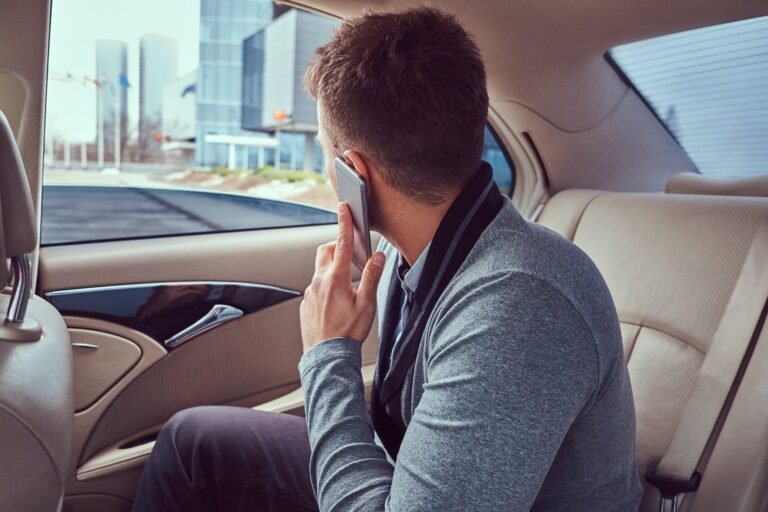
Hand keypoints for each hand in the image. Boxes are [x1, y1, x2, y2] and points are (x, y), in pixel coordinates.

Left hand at [300, 203, 385, 352]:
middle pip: (326, 251)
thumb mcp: (366, 304)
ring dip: (333, 270)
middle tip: (352, 254)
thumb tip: (377, 256)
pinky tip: (337, 304)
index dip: (344, 223)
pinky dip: (326, 287)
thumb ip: (371, 277)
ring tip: (348, 287)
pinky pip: (316, 288)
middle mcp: (319, 281)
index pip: (341, 243)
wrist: (326, 357)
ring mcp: (310, 292)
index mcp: (336, 278)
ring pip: (320, 271)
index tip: (344, 207)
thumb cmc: (348, 332)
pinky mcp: (305, 304)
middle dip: (336, 246)